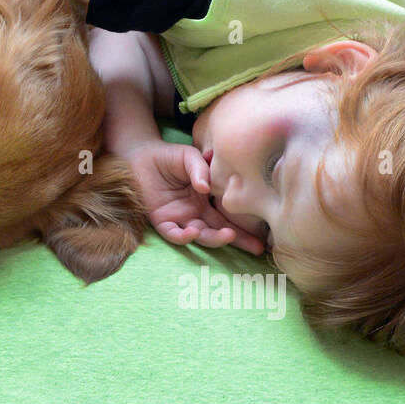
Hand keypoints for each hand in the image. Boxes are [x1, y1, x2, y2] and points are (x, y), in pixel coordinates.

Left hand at [121, 138, 266, 254]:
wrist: (139, 156)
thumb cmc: (168, 156)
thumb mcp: (189, 157)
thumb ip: (200, 168)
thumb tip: (206, 188)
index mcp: (208, 200)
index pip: (229, 216)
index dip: (246, 227)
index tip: (264, 237)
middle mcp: (196, 212)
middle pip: (220, 231)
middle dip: (238, 240)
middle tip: (256, 247)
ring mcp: (180, 218)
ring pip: (200, 235)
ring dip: (213, 238)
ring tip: (227, 234)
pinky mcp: (161, 220)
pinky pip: (173, 234)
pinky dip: (182, 236)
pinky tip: (191, 233)